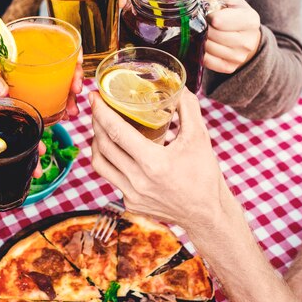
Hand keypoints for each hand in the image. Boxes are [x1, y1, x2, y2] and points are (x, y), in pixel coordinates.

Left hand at [0, 42, 82, 117]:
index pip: (60, 39)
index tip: (77, 64)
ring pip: (60, 80)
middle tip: (76, 92)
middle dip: (75, 79)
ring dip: (69, 96)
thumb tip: (3, 90)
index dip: (73, 51)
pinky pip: (50, 92)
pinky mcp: (31, 83)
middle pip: (64, 63)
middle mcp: (36, 52)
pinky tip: (63, 114)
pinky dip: (58, 103)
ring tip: (72, 112)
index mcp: (27, 38)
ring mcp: (35, 69)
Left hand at [89, 88, 224, 228]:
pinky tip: (115, 150)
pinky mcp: (129, 203)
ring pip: (100, 163)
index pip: (117, 132)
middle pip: (103, 146)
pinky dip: (109, 161)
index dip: (102, 112)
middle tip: (97, 107)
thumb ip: (189, 109)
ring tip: (100, 128)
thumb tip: (179, 87)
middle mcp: (138, 181)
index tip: (95, 97)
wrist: (206, 214)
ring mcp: (131, 195)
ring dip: (96, 142)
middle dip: (96, 122)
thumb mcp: (200, 138)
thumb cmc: (204, 175)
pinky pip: (111, 177)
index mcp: (154, 163)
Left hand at [202, 0, 261, 74]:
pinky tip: (201, 44)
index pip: (219, 20)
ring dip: (199, 40)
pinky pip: (207, 61)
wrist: (246, 35)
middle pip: (212, 35)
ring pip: (208, 48)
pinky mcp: (230, 67)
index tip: (207, 14)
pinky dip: (200, 52)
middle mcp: (248, 40)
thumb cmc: (234, 12)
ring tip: (201, 33)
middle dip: (202, 28)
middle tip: (201, 23)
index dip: (208, 16)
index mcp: (250, 19)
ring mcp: (239, 56)